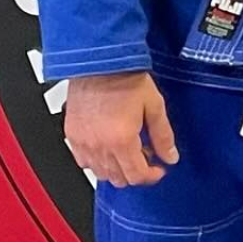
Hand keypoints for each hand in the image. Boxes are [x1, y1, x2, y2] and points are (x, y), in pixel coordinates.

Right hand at [64, 71, 178, 186]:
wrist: (99, 62)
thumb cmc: (124, 78)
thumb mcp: (154, 106)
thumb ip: (163, 136)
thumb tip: (170, 156)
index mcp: (122, 140)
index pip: (137, 176)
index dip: (152, 176)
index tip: (158, 169)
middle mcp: (99, 145)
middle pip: (119, 179)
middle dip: (136, 172)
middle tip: (146, 155)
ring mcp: (83, 142)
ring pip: (101, 173)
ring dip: (117, 168)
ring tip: (128, 149)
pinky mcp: (72, 135)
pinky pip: (83, 161)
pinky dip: (97, 161)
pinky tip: (108, 147)